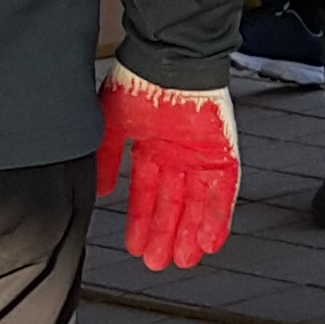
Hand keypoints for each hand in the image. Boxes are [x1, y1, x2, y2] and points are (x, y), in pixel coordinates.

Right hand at [96, 66, 239, 271]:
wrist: (167, 60)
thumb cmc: (138, 82)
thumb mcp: (111, 126)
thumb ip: (106, 159)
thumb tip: (102, 190)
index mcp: (151, 146)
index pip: (147, 193)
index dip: (140, 220)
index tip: (134, 246)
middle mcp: (176, 155)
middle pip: (172, 204)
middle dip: (163, 234)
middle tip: (156, 263)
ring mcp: (200, 155)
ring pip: (196, 202)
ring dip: (190, 232)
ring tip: (182, 260)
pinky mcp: (222, 153)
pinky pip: (223, 191)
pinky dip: (217, 216)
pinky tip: (210, 240)